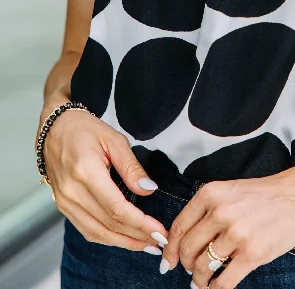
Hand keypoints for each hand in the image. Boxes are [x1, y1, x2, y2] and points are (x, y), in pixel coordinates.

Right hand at [38, 103, 168, 254]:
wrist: (55, 128)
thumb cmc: (85, 130)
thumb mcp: (114, 139)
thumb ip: (131, 166)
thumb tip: (149, 189)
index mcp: (86, 171)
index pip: (116, 208)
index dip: (140, 223)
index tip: (159, 230)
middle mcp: (72, 191)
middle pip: (108, 224)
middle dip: (136, 236)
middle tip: (159, 242)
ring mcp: (64, 201)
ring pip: (96, 232)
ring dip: (123, 242)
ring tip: (145, 245)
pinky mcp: (62, 206)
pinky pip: (86, 229)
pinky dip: (106, 238)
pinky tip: (123, 239)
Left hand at [160, 174, 294, 287]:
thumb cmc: (264, 194)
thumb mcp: (229, 191)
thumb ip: (206, 210)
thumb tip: (183, 239)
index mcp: (211, 193)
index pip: (179, 227)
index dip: (170, 249)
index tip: (167, 261)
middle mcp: (220, 212)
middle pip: (188, 249)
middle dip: (185, 265)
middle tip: (189, 270)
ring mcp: (236, 234)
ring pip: (203, 267)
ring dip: (199, 279)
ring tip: (202, 281)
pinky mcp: (252, 253)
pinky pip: (224, 281)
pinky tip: (216, 288)